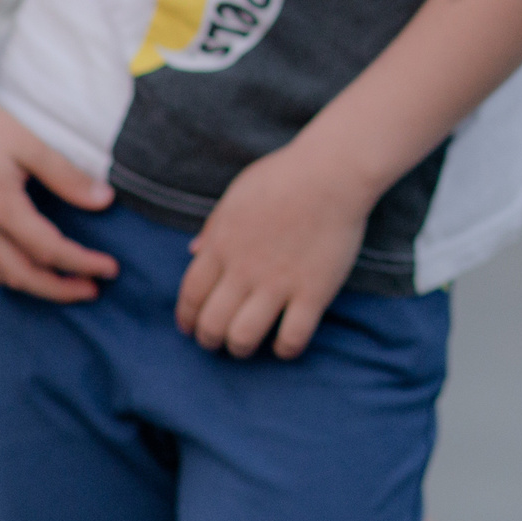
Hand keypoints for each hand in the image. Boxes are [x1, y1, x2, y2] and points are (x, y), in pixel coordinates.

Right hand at [0, 77, 118, 301]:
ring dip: (31, 285)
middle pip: (22, 277)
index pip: (49, 251)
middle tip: (92, 288)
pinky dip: (4, 272)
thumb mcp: (30, 145)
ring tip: (61, 280)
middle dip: (60, 289)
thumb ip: (67, 177)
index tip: (110, 270)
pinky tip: (22, 262)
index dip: (82, 263)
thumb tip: (104, 201)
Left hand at [177, 144, 373, 359]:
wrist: (334, 171)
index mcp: (222, 244)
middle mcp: (244, 269)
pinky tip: (286, 342)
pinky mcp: (313, 291)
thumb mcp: (237, 195)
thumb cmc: (285, 175)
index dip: (187, 318)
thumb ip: (214, 227)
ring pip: (244, 337)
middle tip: (218, 340)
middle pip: (212, 324)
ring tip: (247, 345)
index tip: (191, 327)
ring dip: (240, 348)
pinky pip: (292, 337)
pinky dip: (284, 349)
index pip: (190, 296)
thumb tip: (192, 251)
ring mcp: (278, 282)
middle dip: (209, 340)